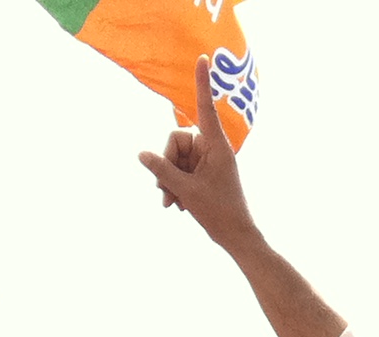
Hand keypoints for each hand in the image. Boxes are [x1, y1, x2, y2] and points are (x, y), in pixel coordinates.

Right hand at [137, 56, 256, 249]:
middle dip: (167, 165)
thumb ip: (162, 170)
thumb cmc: (219, 213)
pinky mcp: (202, 173)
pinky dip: (175, 186)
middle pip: (176, 141)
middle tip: (167, 191)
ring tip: (173, 202)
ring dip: (169, 180)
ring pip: (175, 158)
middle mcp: (212, 149)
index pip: (204, 108)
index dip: (201, 83)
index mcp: (216, 146)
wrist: (235, 237)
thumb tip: (142, 154)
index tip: (202, 58)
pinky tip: (177, 205)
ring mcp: (207, 161)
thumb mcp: (186, 191)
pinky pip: (180, 170)